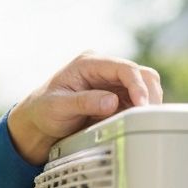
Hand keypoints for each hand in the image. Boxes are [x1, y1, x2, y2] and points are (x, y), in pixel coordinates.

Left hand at [7, 51, 162, 164]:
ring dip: (148, 104)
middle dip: (149, 94)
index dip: (138, 85)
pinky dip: (141, 113)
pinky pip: (138, 103)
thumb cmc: (43, 110)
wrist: (39, 122)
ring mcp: (113, 84)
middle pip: (142, 75)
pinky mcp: (117, 99)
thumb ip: (84, 102)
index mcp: (88, 63)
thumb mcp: (57, 107)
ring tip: (142, 122)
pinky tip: (136, 124)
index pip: (123, 68)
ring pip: (145, 88)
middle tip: (147, 117)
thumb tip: (112, 102)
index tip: (142, 105)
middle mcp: (104, 70)